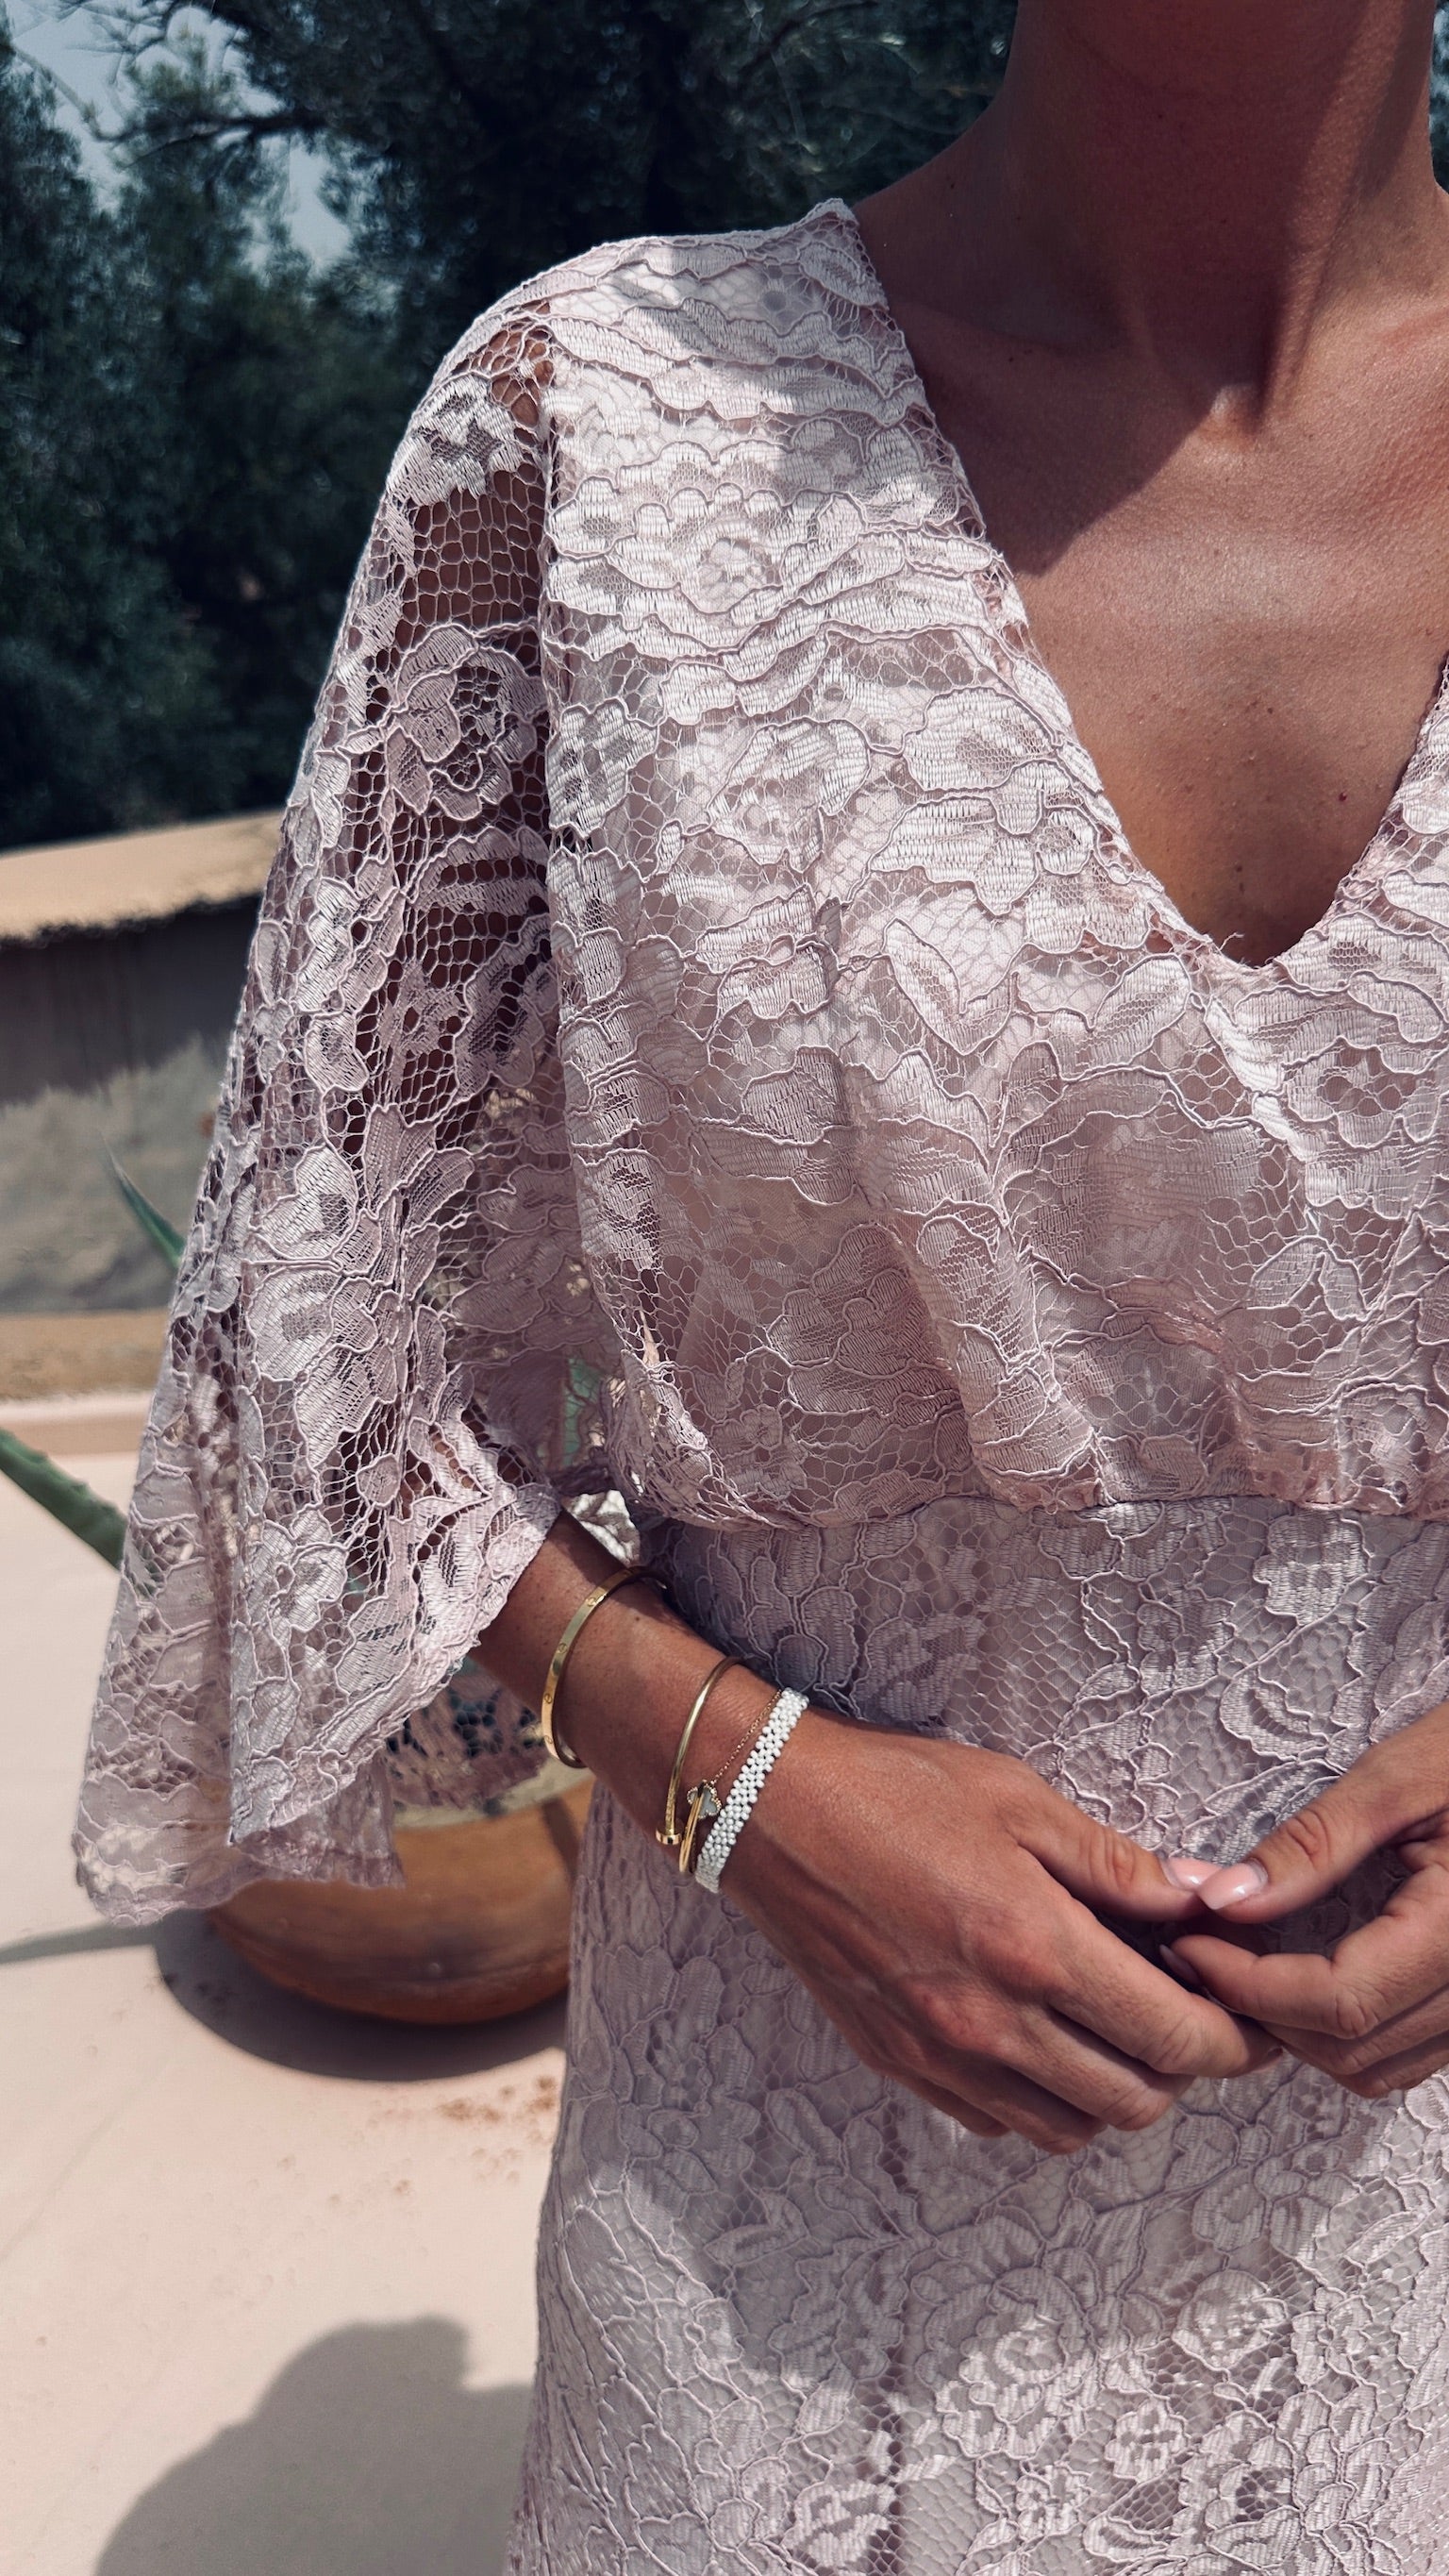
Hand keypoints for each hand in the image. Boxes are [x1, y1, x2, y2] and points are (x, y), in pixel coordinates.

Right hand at [725, 1712, 1278, 2154]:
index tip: (1250, 2019)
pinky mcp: (898, 2064)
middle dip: (1182, 2069)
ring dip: (1111, 2092)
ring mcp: (941, 2054)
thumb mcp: (1021, 1800)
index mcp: (1035, 1948)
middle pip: (1135, 2101)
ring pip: (1069, 2128)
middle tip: (1187, 2016)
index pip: (1173, 2036)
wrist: (769, 1813)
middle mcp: (992, 2021)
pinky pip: (997, 2123)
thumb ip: (1117, 1864)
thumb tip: (1201, 1899)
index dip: (1233, 2041)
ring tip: (1113, 2030)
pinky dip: (1039, 2101)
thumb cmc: (896, 1791)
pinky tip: (1038, 2040)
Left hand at [1167, 1701, 1448, 2100]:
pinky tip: (1301, 1973)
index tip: (1189, 1944)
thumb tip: (1221, 1898)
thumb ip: (1311, 1845)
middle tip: (1202, 1951)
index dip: (1250, 1986)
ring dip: (1301, 2032)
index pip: (1341, 2001)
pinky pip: (1409, 2051)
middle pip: (1354, 2051)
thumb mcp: (1397, 1779)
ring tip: (1242, 1964)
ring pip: (1379, 2067)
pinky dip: (1345, 2030)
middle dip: (1264, 2014)